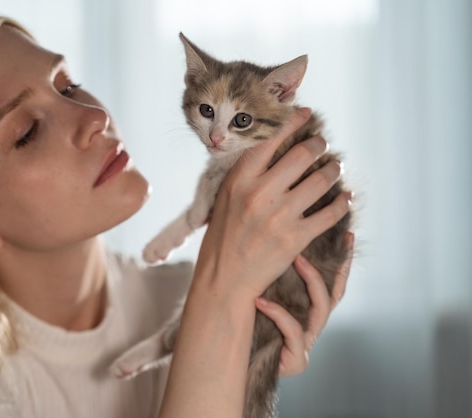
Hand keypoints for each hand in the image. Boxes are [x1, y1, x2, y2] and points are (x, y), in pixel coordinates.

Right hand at [194, 107, 350, 297]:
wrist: (224, 279)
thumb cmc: (223, 238)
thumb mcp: (225, 199)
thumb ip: (246, 175)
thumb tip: (270, 149)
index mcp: (239, 179)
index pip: (270, 138)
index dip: (291, 121)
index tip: (304, 113)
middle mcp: (260, 193)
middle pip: (302, 153)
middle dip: (318, 144)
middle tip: (323, 144)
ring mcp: (279, 215)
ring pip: (321, 180)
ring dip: (333, 171)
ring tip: (335, 168)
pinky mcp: (296, 238)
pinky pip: (331, 213)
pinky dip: (343, 203)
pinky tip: (346, 199)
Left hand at [255, 231, 354, 376]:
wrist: (237, 366)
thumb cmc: (248, 329)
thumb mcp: (264, 297)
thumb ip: (274, 278)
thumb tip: (274, 243)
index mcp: (309, 315)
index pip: (334, 285)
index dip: (344, 263)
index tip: (348, 236)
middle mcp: (312, 329)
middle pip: (333, 295)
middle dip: (331, 268)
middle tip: (314, 245)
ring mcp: (306, 345)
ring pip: (320, 310)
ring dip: (310, 281)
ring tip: (296, 260)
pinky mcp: (296, 360)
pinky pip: (292, 331)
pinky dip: (277, 313)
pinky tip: (260, 301)